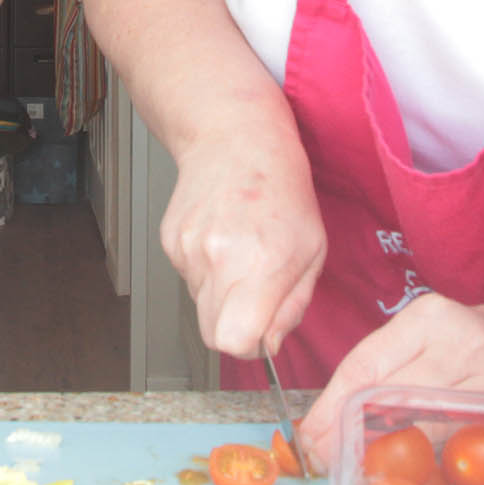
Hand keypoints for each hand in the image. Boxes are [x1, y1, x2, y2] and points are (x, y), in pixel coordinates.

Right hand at [159, 130, 325, 360]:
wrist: (236, 138)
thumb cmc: (283, 189)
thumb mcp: (313, 250)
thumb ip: (293, 306)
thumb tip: (269, 345)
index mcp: (262, 263)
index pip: (234, 341)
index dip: (249, 347)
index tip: (262, 332)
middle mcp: (219, 258)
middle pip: (212, 334)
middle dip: (234, 327)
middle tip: (255, 294)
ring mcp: (188, 248)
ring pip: (199, 305)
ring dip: (221, 293)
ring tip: (241, 251)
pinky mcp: (170, 240)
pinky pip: (188, 278)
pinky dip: (205, 269)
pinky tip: (222, 237)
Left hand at [296, 297, 483, 467]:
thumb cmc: (459, 347)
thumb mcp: (415, 341)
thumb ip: (372, 376)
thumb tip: (318, 431)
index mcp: (429, 318)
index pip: (366, 368)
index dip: (332, 410)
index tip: (310, 440)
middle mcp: (466, 341)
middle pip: (395, 398)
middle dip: (353, 437)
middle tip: (328, 463)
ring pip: (432, 427)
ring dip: (392, 457)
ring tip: (363, 473)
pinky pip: (473, 445)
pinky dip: (440, 464)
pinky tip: (417, 478)